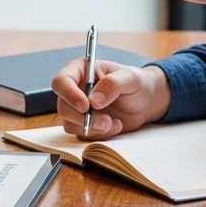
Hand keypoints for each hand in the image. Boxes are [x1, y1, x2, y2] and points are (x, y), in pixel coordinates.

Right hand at [52, 59, 169, 138]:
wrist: (144, 101)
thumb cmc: (135, 83)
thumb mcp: (129, 78)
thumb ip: (112, 84)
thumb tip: (94, 100)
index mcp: (80, 71)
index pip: (61, 82)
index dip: (69, 94)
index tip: (85, 106)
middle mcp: (74, 90)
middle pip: (63, 107)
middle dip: (83, 118)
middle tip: (106, 121)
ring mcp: (77, 109)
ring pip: (70, 123)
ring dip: (92, 128)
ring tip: (113, 123)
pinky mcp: (84, 124)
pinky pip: (82, 135)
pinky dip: (99, 135)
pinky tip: (114, 127)